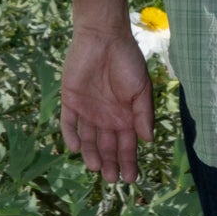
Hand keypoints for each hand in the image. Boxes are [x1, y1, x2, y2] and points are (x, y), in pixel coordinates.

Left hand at [61, 25, 154, 184]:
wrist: (104, 37)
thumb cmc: (127, 61)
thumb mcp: (141, 88)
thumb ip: (143, 114)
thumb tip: (149, 141)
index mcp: (125, 116)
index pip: (127, 145)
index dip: (129, 161)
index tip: (131, 179)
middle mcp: (106, 117)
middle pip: (107, 147)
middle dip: (110, 163)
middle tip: (112, 179)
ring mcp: (87, 110)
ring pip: (87, 139)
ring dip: (91, 154)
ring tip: (96, 167)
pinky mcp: (69, 100)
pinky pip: (67, 122)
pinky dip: (70, 135)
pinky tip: (75, 147)